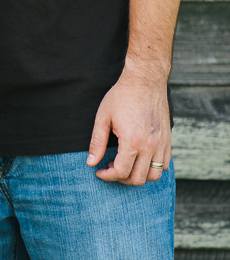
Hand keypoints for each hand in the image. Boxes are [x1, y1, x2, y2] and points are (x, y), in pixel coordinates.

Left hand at [86, 65, 171, 184]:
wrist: (145, 80)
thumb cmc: (122, 96)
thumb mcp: (103, 117)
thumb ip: (97, 142)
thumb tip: (91, 162)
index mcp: (132, 141)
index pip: (121, 172)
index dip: (107, 175)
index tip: (99, 170)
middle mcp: (149, 146)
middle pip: (138, 179)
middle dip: (121, 178)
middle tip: (111, 166)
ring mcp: (161, 144)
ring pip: (154, 176)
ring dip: (138, 176)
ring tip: (126, 164)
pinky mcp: (168, 140)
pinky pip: (164, 165)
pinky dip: (152, 169)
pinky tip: (140, 159)